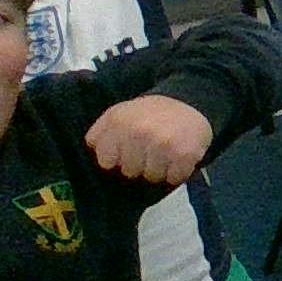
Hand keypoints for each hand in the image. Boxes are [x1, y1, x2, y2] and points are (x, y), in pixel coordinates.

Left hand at [84, 95, 213, 184]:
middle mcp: (138, 131)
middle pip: (129, 172)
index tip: (126, 151)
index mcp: (118, 121)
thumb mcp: (118, 114)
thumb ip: (100, 134)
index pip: (105, 162)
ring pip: (151, 177)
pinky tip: (178, 157)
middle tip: (149, 150)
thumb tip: (92, 152)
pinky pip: (173, 178)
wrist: (189, 102)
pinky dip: (177, 172)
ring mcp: (162, 143)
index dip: (116, 159)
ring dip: (159, 169)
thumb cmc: (149, 114)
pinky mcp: (184, 154)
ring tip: (164, 153)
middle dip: (139, 165)